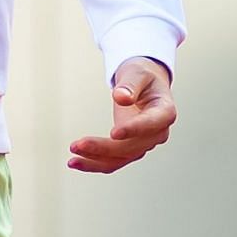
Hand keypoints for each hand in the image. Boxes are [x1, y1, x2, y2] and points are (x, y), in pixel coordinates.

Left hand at [68, 56, 175, 172]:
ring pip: (121, 158)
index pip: (152, 124)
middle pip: (132, 147)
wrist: (143, 83)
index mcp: (165, 111)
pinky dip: (95, 163)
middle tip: (77, 144)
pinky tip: (75, 162)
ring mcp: (144, 142)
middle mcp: (157, 132)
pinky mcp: (130, 147)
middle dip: (104, 148)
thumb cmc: (142, 76)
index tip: (114, 133)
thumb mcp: (137, 72)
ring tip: (72, 160)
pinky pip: (114, 160)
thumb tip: (121, 97)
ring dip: (96, 160)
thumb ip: (130, 85)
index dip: (135, 129)